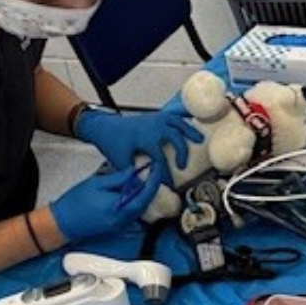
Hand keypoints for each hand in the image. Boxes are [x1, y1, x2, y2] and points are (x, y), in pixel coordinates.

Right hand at [51, 165, 162, 241]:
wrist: (63, 222)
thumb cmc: (76, 202)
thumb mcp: (97, 183)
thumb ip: (118, 178)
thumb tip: (134, 172)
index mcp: (120, 207)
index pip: (145, 194)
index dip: (153, 180)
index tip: (156, 167)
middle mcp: (124, 219)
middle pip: (145, 202)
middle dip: (150, 186)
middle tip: (152, 171)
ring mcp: (121, 225)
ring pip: (140, 208)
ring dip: (143, 194)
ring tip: (142, 179)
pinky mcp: (117, 226)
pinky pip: (132, 213)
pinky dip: (136, 201)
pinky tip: (131, 191)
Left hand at [76, 107, 202, 173]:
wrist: (105, 126)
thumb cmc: (113, 143)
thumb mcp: (120, 161)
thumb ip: (133, 175)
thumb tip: (144, 188)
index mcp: (144, 137)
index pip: (160, 159)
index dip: (166, 174)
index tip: (169, 184)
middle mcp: (153, 126)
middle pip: (175, 138)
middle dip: (181, 152)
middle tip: (182, 166)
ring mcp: (156, 119)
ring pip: (178, 123)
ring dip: (189, 131)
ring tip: (200, 140)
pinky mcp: (156, 116)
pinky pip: (174, 116)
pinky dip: (184, 118)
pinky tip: (191, 121)